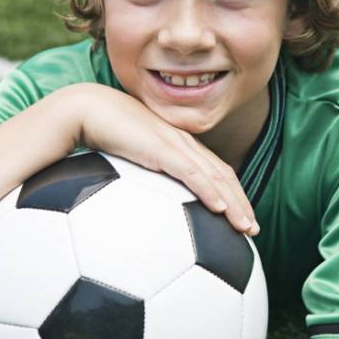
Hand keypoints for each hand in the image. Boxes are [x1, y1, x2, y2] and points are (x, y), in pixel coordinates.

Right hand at [69, 83, 258, 235]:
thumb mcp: (126, 158)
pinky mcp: (161, 148)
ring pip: (214, 177)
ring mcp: (174, 144)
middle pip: (223, 175)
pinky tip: (220, 209)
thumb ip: (137, 175)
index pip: (214, 170)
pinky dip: (209, 191)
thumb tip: (133, 206)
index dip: (232, 193)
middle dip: (241, 203)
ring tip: (245, 227)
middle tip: (253, 229)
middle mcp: (182, 143)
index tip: (240, 217)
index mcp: (177, 144)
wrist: (85, 109)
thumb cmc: (100, 132)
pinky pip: (192, 173)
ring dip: (233, 204)